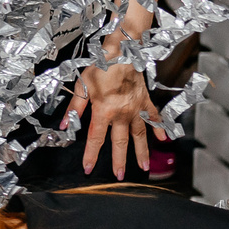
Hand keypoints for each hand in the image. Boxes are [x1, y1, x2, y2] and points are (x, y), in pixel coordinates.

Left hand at [72, 60, 158, 178]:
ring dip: (142, 152)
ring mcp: (136, 108)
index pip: (96, 139)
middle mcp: (122, 114)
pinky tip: (163, 140)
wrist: (122, 52)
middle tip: (119, 177)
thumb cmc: (100, 67)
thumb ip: (75, 108)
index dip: (91, 155)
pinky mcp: (146, 101)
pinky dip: (159, 129)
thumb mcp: (81, 86)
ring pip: (140, 135)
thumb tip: (65, 126)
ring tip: (144, 167)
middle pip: (120, 142)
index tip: (88, 169)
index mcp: (104, 111)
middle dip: (119, 161)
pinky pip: (154, 118)